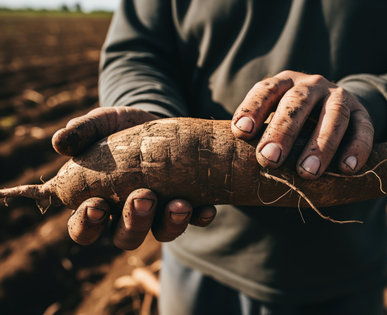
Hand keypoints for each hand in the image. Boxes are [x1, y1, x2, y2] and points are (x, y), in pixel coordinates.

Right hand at [52, 106, 215, 248]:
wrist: (157, 121)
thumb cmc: (120, 129)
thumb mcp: (101, 123)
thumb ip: (82, 131)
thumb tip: (58, 142)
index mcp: (98, 203)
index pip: (84, 228)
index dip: (87, 224)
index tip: (96, 206)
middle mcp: (128, 216)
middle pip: (126, 237)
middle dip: (134, 221)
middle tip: (144, 197)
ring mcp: (159, 213)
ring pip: (161, 233)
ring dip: (170, 223)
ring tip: (180, 205)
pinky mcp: (186, 204)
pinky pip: (194, 219)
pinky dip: (200, 217)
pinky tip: (207, 209)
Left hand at [231, 71, 373, 178]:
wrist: (332, 111)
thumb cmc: (291, 124)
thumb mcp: (273, 120)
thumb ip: (258, 134)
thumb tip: (231, 163)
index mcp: (283, 84)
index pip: (265, 90)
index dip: (252, 109)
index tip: (241, 132)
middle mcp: (311, 86)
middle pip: (297, 103)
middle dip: (282, 131)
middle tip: (270, 160)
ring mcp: (339, 97)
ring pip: (333, 116)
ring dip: (321, 145)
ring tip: (308, 172)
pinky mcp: (362, 113)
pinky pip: (363, 129)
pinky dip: (357, 148)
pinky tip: (347, 169)